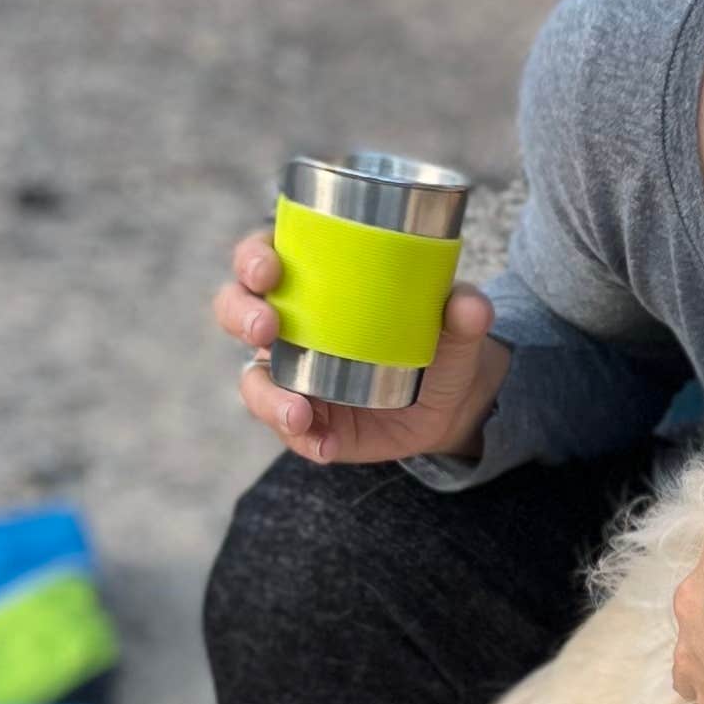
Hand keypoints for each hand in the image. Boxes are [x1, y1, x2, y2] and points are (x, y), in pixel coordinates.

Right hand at [214, 228, 511, 465]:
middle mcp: (288, 325)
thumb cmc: (441, 340)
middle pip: (236, 310)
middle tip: (267, 329)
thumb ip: (465, 311)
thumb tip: (468, 305)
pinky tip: (327, 445)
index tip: (268, 269)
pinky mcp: (306, 420)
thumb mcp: (457, 324)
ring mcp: (290, 375)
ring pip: (252, 380)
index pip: (262, 257)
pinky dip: (305, 440)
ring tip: (300, 413)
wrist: (450, 400)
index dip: (252, 258)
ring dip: (266, 396)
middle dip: (240, 315)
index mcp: (311, 281)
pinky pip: (290, 431)